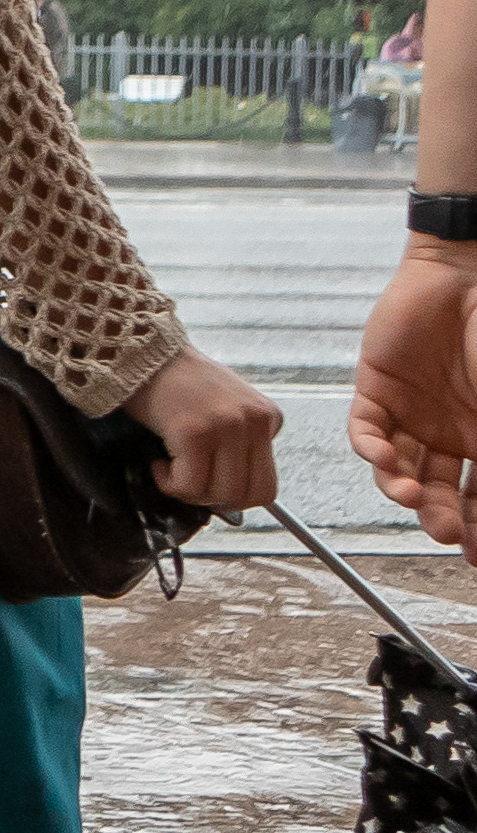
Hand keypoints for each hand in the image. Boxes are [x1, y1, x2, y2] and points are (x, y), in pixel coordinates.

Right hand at [120, 345, 283, 515]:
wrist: (142, 354)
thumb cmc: (176, 384)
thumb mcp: (224, 409)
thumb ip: (236, 444)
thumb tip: (227, 497)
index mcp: (268, 417)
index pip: (267, 485)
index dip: (233, 495)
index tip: (208, 486)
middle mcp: (255, 421)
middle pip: (249, 494)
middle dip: (213, 500)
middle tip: (187, 484)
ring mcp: (227, 426)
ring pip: (220, 493)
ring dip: (188, 492)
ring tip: (169, 469)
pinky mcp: (196, 432)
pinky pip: (189, 484)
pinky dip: (169, 483)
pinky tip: (158, 463)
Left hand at [348, 246, 476, 545]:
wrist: (467, 278)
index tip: (475, 554)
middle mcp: (447, 434)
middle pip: (438, 492)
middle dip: (442, 516)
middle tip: (445, 534)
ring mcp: (412, 415)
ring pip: (399, 469)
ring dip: (403, 489)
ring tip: (412, 498)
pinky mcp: (376, 391)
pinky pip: (366, 431)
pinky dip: (373, 450)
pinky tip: (386, 459)